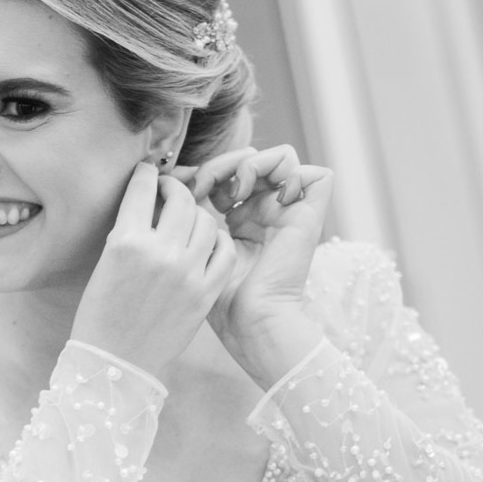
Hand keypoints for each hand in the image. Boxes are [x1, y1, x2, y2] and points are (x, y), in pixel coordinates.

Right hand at [70, 162, 236, 382]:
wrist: (114, 365)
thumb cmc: (100, 317)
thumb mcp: (104, 266)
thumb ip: (128, 234)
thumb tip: (149, 205)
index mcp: (126, 242)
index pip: (142, 188)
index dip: (146, 174)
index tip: (148, 172)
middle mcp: (160, 252)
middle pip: (180, 199)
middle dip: (175, 187)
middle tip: (170, 190)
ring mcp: (187, 273)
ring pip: (206, 221)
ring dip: (197, 213)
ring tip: (189, 218)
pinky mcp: (205, 293)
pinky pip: (224, 251)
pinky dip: (219, 240)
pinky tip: (210, 241)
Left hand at [177, 144, 330, 385]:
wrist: (249, 323)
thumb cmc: (218, 299)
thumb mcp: (195, 246)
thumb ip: (188, 213)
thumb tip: (168, 178)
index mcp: (243, 220)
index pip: (229, 173)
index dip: (206, 172)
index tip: (182, 191)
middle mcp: (268, 213)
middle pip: (252, 160)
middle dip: (223, 164)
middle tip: (202, 185)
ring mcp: (291, 213)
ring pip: (282, 158)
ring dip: (252, 164)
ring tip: (233, 192)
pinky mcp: (311, 217)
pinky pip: (314, 174)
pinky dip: (288, 172)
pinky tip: (261, 196)